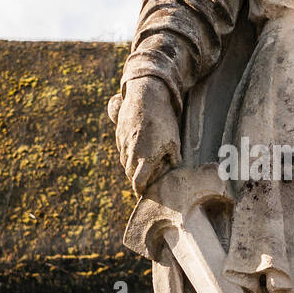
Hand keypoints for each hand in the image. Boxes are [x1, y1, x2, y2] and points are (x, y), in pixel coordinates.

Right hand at [107, 76, 180, 195]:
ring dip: (132, 166)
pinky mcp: (119, 134)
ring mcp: (123, 144)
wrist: (146, 98)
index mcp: (145, 160)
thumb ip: (173, 158)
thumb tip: (174, 166)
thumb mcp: (174, 141)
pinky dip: (128, 153)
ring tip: (142, 162)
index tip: (141, 194)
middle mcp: (131, 154)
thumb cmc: (163, 121)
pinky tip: (137, 147)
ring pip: (125, 162)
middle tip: (144, 179)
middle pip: (130, 174)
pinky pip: (122, 149)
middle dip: (136, 179)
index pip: (138, 183)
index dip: (139, 190)